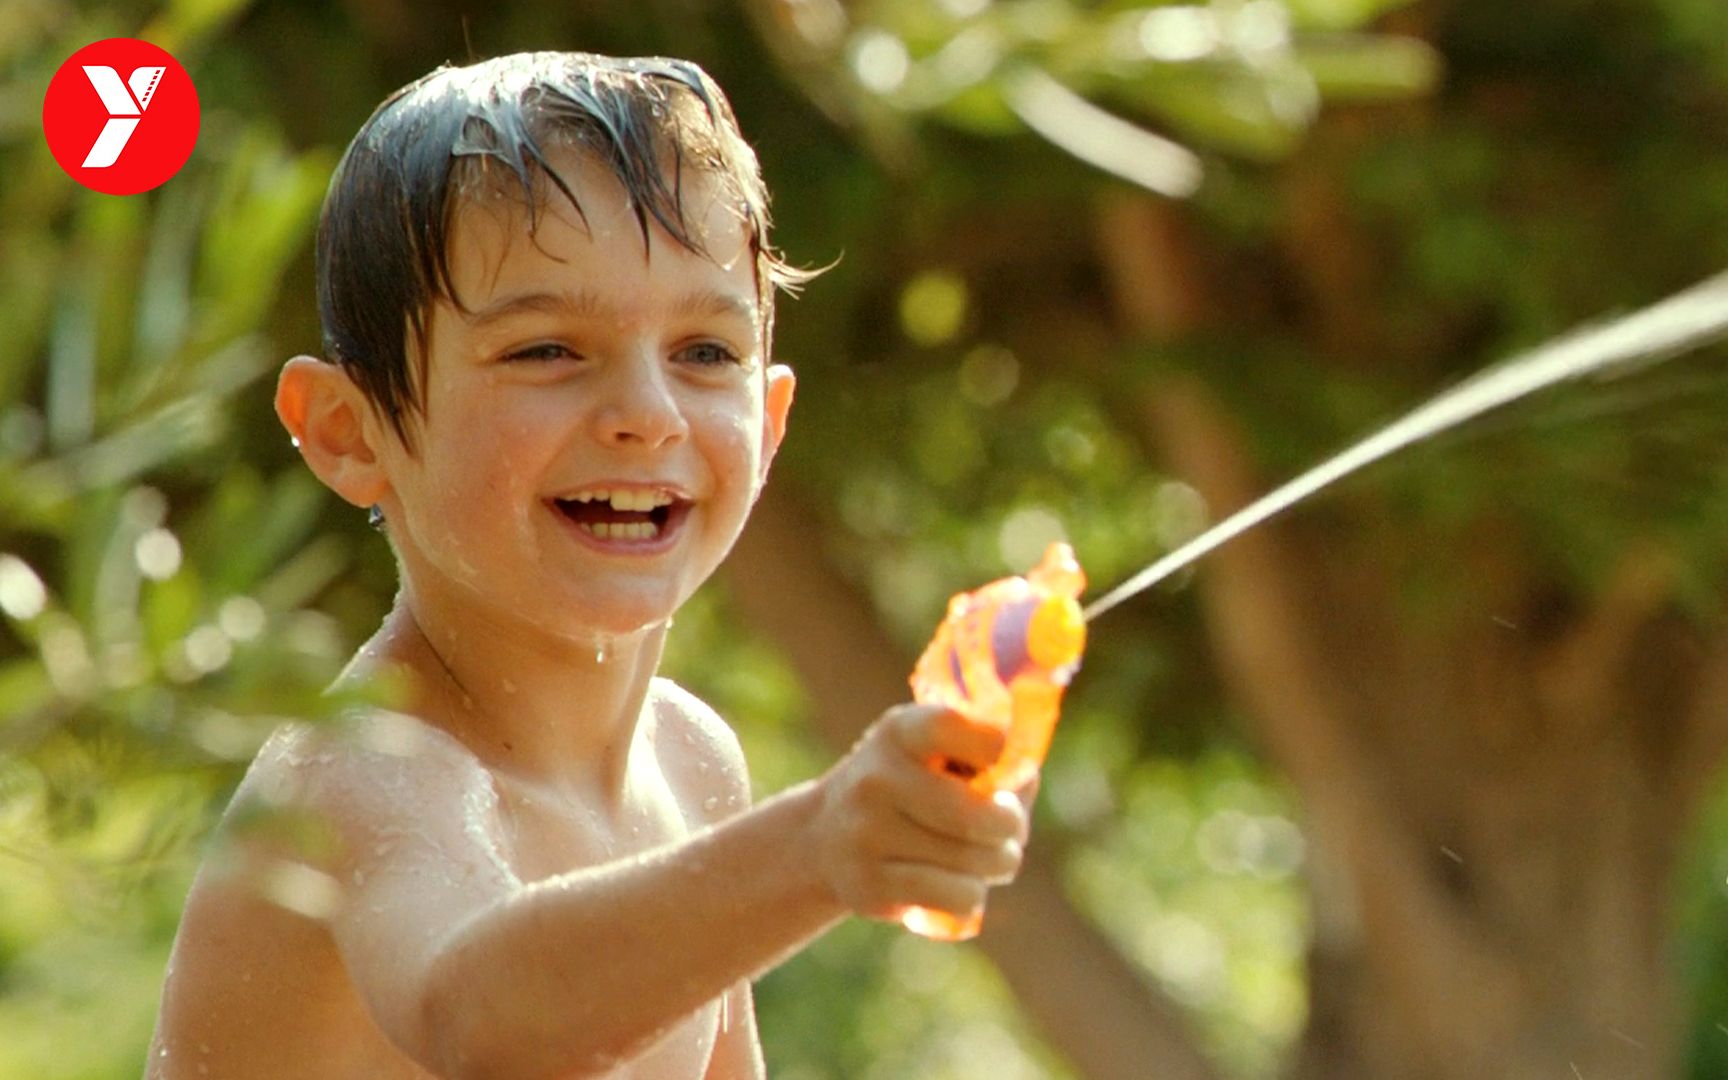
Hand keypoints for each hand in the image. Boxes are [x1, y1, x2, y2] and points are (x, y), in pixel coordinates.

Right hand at [807, 703, 1031, 922]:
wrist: (823, 838)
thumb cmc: (910, 791)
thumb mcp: (935, 756)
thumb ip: (991, 763)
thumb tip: (1022, 785)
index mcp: (898, 733)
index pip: (955, 726)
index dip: (995, 746)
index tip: (998, 762)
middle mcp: (876, 779)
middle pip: (978, 816)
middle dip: (1012, 828)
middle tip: (1012, 832)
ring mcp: (867, 834)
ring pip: (973, 862)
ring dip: (998, 865)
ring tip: (988, 860)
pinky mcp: (869, 886)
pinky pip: (955, 897)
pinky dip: (971, 896)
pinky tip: (962, 887)